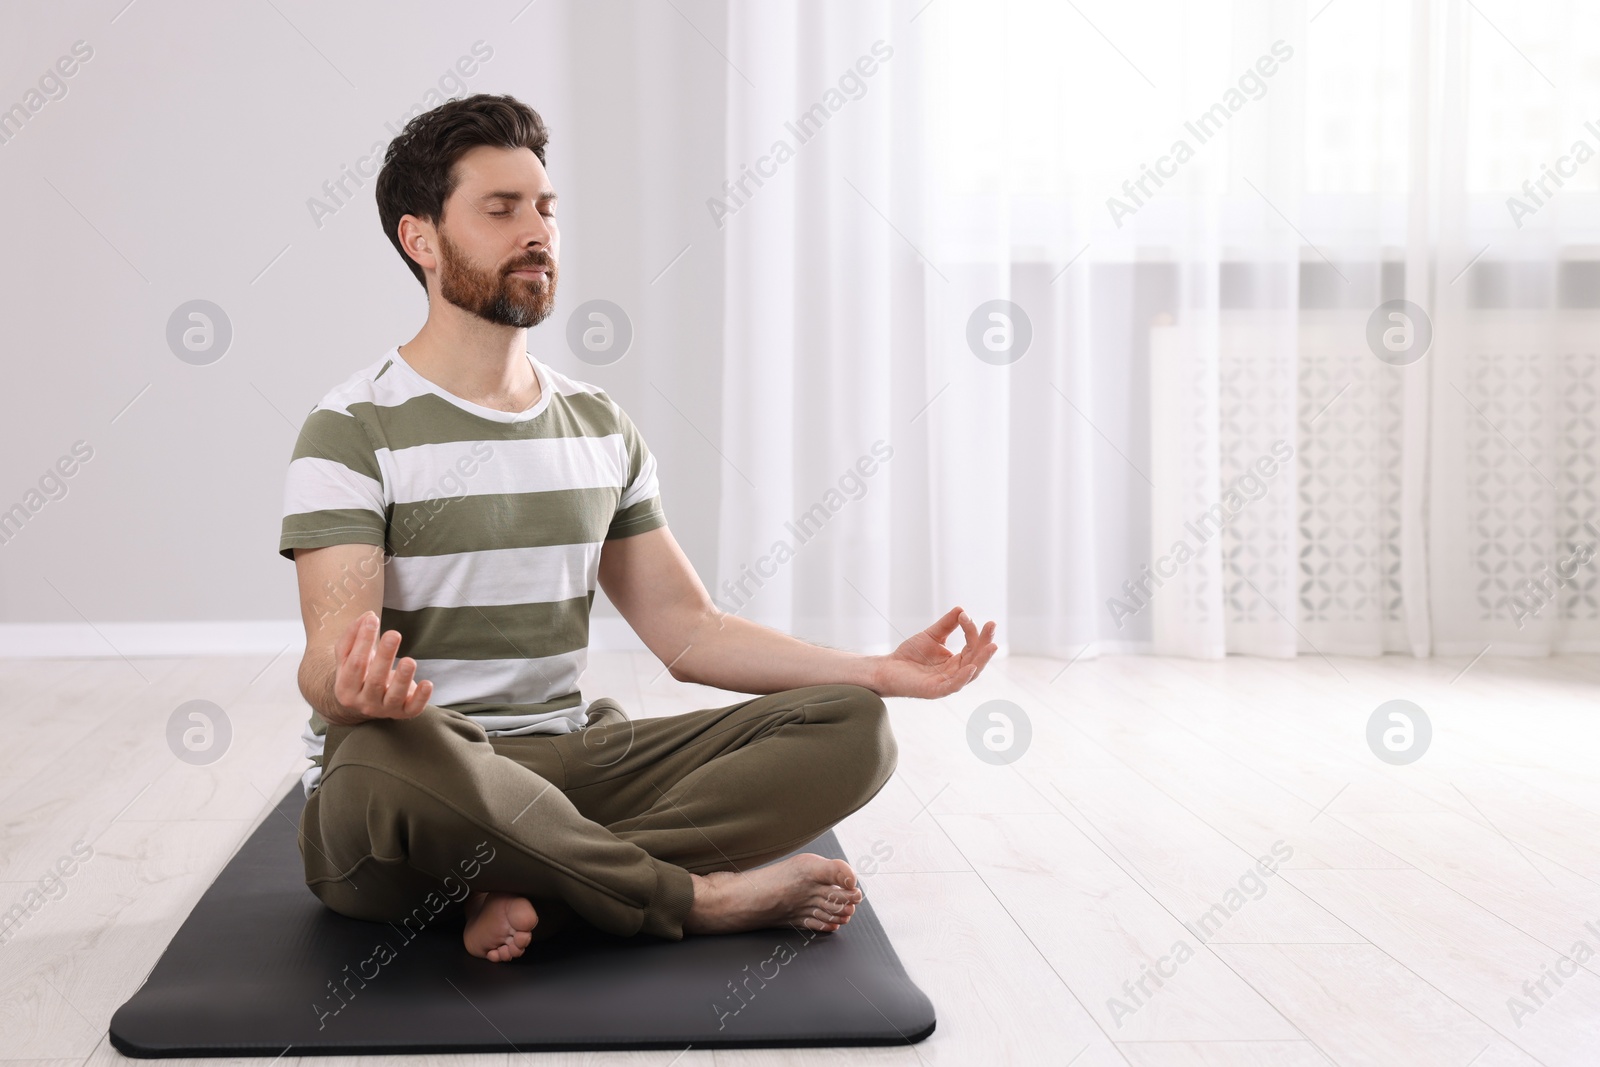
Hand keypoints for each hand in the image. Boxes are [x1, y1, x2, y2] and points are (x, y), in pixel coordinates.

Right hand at [332, 610, 432, 720]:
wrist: (362, 703)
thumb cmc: (357, 671)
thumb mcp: (348, 655)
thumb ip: (353, 635)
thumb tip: (368, 616)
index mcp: (345, 688)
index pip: (355, 664)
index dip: (363, 641)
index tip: (373, 621)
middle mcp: (363, 702)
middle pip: (375, 680)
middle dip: (385, 656)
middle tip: (394, 634)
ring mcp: (384, 709)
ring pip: (394, 696)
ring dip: (403, 678)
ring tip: (410, 661)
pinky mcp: (403, 713)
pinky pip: (413, 709)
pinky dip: (422, 698)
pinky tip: (428, 683)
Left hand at [873, 606, 997, 698]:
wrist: (888, 668)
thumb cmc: (910, 654)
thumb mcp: (931, 636)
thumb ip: (946, 625)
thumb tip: (962, 609)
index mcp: (957, 661)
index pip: (972, 646)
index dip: (972, 631)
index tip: (965, 616)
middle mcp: (955, 673)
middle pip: (976, 659)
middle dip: (985, 643)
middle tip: (992, 625)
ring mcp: (947, 683)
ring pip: (970, 673)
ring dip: (982, 660)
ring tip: (992, 646)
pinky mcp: (935, 691)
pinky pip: (953, 686)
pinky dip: (963, 678)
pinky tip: (971, 667)